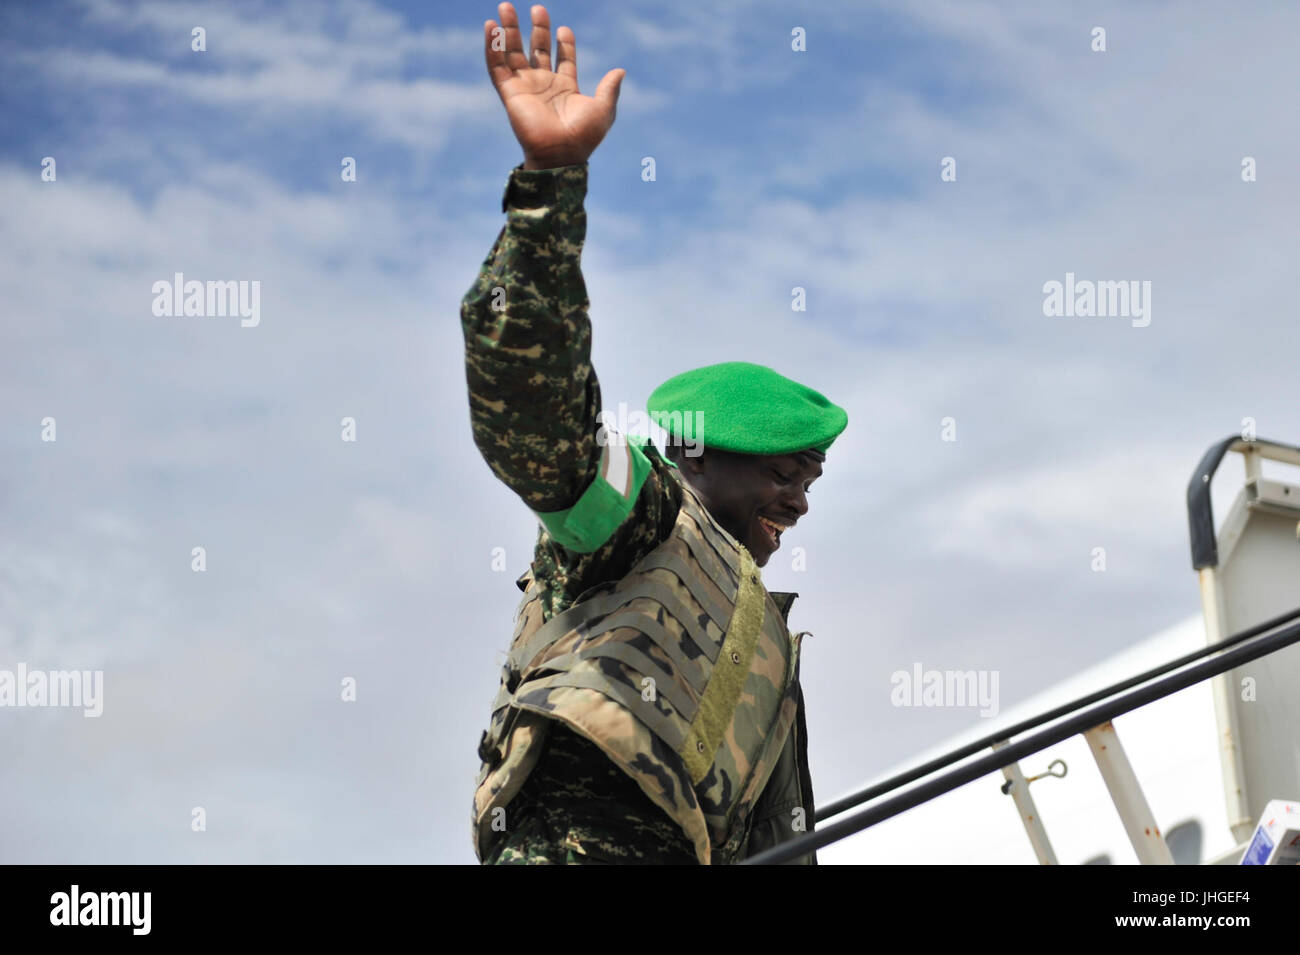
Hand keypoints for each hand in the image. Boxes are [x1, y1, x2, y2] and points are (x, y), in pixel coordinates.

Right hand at [484, 3, 625, 169]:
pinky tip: (491, 26)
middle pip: (538, 50)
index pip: (563, 59)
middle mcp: (544, 85)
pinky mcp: (510, 92)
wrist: (561, 153)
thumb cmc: (583, 136)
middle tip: (538, 8)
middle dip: (537, 29)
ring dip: (509, 31)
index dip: (565, 43)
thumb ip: (610, 88)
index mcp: (566, 88)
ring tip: (506, 6)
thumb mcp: (603, 109)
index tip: (565, 29)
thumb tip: (620, 71)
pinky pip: (496, 66)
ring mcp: (525, 87)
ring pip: (513, 53)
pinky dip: (492, 46)